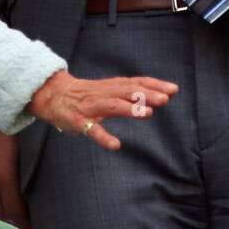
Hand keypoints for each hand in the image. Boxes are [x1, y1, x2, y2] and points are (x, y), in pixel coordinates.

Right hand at [0, 127, 30, 228]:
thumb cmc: (12, 134)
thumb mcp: (26, 156)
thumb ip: (29, 181)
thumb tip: (39, 201)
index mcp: (4, 179)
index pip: (17, 213)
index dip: (27, 225)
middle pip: (5, 213)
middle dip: (19, 219)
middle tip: (32, 221)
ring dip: (7, 211)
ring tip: (20, 211)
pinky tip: (4, 199)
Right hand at [28, 69, 177, 149]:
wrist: (55, 97)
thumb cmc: (89, 95)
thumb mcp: (111, 89)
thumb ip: (134, 91)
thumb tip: (165, 93)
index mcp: (113, 86)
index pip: (136, 83)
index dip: (154, 85)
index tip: (173, 89)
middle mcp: (104, 94)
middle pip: (127, 91)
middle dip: (146, 94)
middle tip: (165, 98)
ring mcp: (92, 108)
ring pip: (112, 106)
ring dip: (130, 109)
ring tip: (148, 113)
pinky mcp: (81, 122)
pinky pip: (93, 131)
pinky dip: (104, 137)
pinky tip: (116, 145)